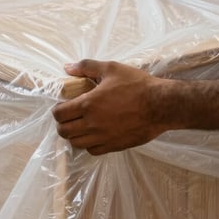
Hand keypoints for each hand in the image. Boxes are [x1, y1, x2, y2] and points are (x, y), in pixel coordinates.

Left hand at [52, 60, 171, 154]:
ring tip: (81, 126)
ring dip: (74, 135)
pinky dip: (89, 144)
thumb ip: (87, 67)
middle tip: (70, 116)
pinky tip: (95, 134)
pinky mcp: (114, 146)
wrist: (161, 105)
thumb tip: (68, 67)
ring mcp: (103, 137)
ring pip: (76, 143)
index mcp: (88, 104)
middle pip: (64, 131)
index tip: (63, 105)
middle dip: (63, 123)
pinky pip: (93, 151)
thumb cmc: (137, 85)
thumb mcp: (111, 69)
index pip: (59, 114)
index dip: (57, 110)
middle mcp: (92, 124)